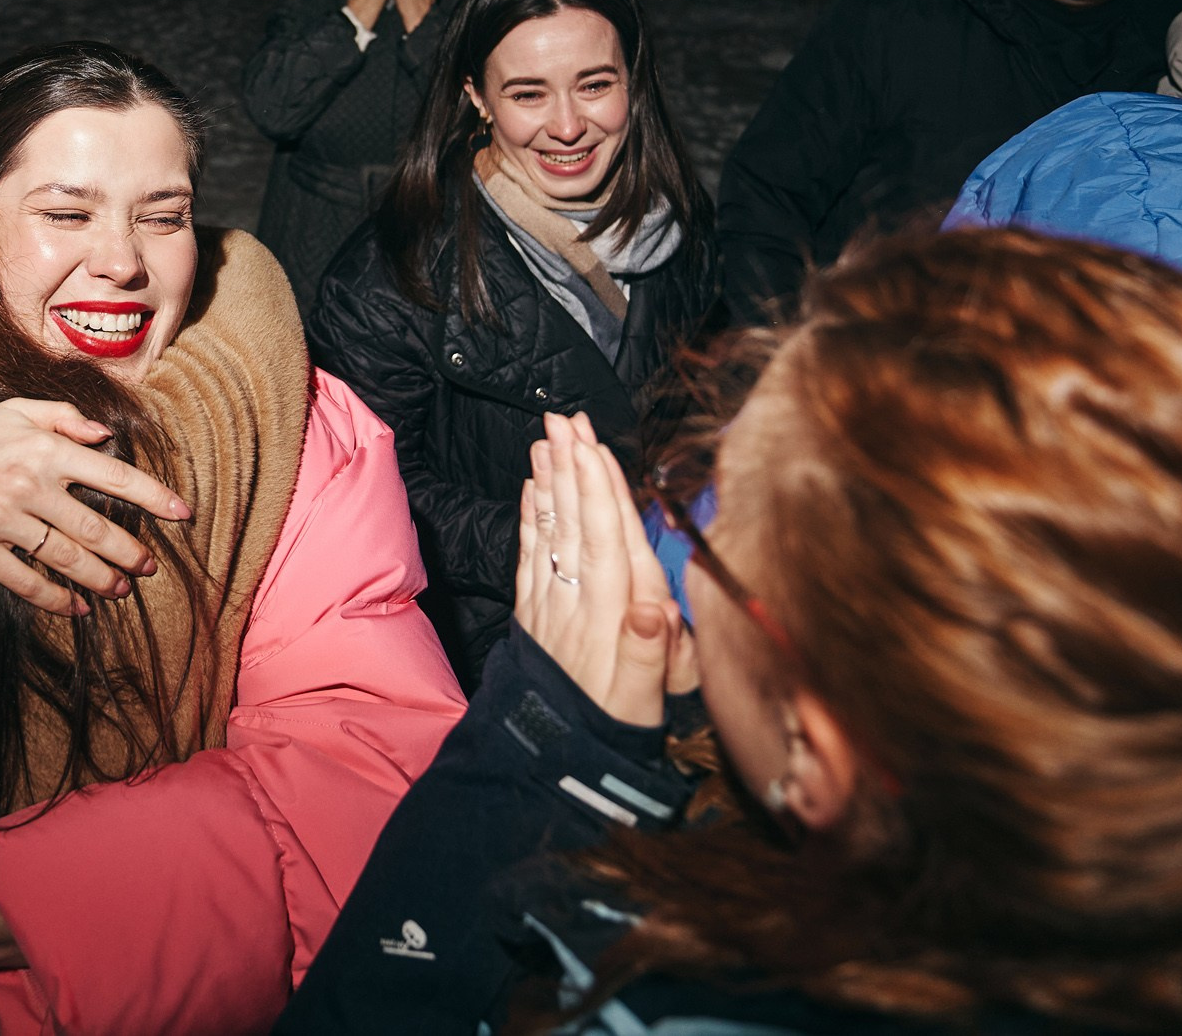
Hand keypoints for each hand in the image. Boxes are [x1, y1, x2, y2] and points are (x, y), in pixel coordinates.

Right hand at [0, 400, 192, 615]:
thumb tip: (106, 433)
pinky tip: (78, 606)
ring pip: (65, 557)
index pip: (112, 474)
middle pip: (94, 526)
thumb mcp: (19, 411)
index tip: (182, 513)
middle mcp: (27, 484)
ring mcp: (3, 520)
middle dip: (129, 551)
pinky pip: (25, 580)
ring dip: (100, 577)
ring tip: (122, 588)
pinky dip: (55, 598)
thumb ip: (66, 416)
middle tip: (150, 567)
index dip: (152, 496)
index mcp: (44, 450)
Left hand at [513, 412, 679, 725]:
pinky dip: (530, 517)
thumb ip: (650, 657)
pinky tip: (529, 487)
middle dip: (571, 470)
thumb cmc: (612, 732)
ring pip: (549, 533)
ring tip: (546, 438)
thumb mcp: (642, 706)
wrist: (553, 762)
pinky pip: (529, 555)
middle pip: (575, 524)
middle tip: (564, 419)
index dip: (600, 492)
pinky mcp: (534, 613)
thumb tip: (652, 612)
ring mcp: (550, 604)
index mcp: (607, 618)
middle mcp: (574, 602)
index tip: (593, 447)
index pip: (606, 541)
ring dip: (548, 483)